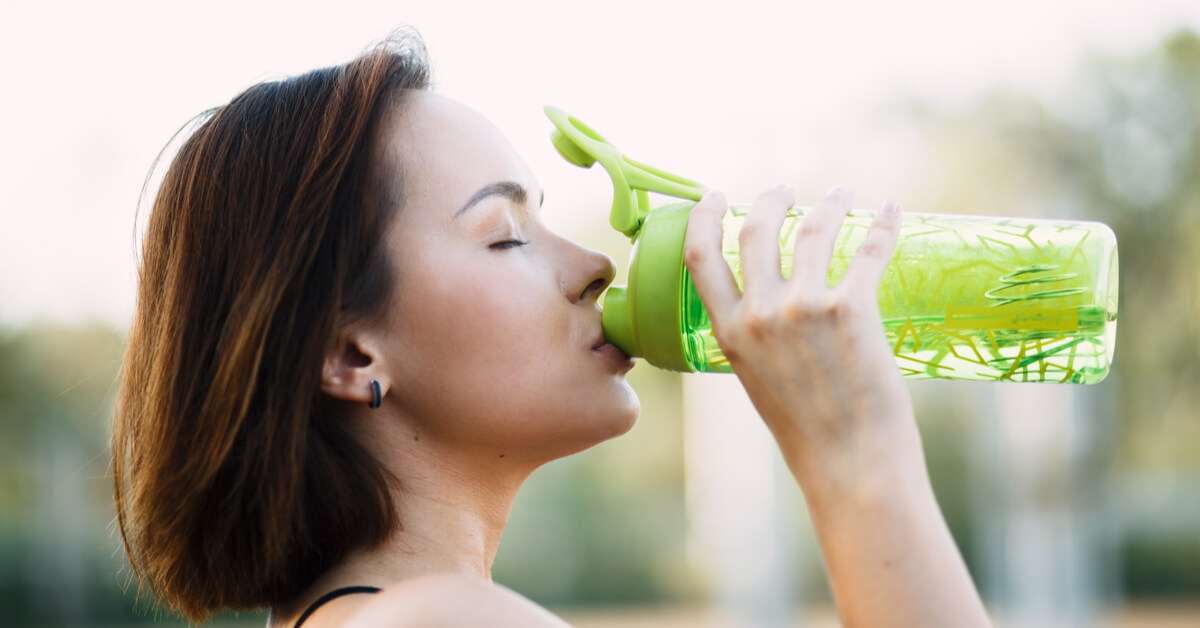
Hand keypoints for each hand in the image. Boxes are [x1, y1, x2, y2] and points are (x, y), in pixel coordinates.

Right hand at [683, 185, 918, 494]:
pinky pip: (867, 250)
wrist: (850, 465)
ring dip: (828, 204)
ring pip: (813, 230)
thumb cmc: (809, 432)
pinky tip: (891, 211)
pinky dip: (883, 225)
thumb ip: (757, 339)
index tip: (714, 195)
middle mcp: (760, 315)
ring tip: (839, 196)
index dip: (704, 216)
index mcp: (729, 333)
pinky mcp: (852, 311)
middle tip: (786, 192)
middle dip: (771, 199)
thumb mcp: (759, 381)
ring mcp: (805, 309)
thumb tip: (772, 309)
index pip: (700, 256)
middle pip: (756, 229)